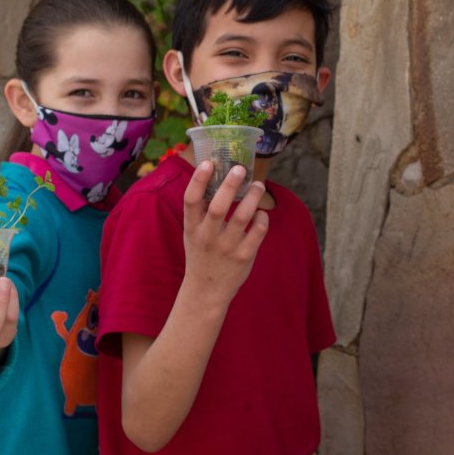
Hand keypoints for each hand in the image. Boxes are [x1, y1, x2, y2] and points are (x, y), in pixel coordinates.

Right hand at [182, 161, 267, 309]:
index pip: (191, 200)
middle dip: (230, 185)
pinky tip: (261, 213)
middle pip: (218, 206)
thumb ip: (200, 210)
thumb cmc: (201, 254)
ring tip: (259, 185)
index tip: (208, 163)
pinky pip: (258, 231)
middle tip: (240, 168)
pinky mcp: (244, 256)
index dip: (198, 180)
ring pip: (243, 216)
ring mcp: (226, 247)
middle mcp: (207, 236)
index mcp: (192, 228)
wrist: (205, 290)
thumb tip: (215, 176)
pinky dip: (262, 218)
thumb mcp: (192, 233)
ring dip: (253, 197)